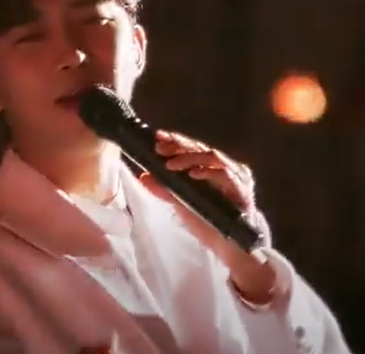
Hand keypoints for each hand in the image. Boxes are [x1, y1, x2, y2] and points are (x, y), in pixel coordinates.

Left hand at [139, 130, 276, 304]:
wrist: (233, 249)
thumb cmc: (210, 222)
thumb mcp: (182, 205)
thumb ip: (165, 190)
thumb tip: (144, 176)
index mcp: (211, 168)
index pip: (192, 148)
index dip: (175, 141)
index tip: (158, 138)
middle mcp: (225, 168)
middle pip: (201, 149)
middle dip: (179, 146)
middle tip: (160, 147)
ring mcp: (236, 178)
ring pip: (213, 157)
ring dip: (190, 158)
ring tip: (170, 164)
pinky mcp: (243, 192)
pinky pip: (226, 176)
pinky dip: (209, 172)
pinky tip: (194, 173)